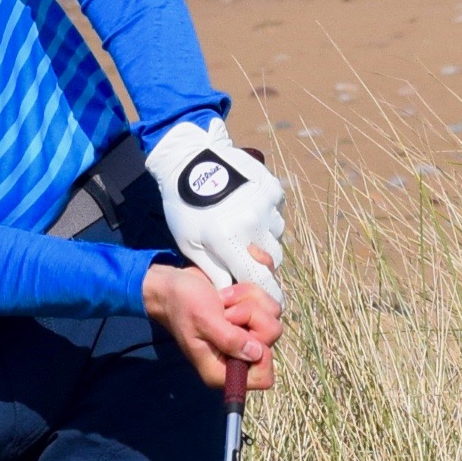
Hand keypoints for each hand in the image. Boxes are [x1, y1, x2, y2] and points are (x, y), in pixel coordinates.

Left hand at [144, 116, 287, 295]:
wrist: (189, 158)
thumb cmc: (184, 206)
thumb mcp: (190, 243)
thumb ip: (213, 271)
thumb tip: (230, 294)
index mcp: (228, 240)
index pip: (260, 279)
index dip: (268, 293)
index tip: (269, 301)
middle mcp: (252, 223)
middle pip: (273, 259)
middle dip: (262, 262)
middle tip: (244, 252)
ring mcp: (265, 204)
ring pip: (277, 235)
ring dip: (264, 237)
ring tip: (242, 224)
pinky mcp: (272, 189)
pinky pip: (277, 212)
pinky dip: (267, 215)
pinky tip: (248, 207)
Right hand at [145, 261, 281, 403]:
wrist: (173, 285)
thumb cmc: (182, 305)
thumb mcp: (203, 321)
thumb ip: (229, 339)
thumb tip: (256, 353)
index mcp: (224, 370)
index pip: (263, 377)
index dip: (262, 353)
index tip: (243, 332)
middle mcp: (239, 357)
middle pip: (272, 338)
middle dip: (251, 315)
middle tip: (225, 311)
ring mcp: (247, 335)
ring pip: (273, 316)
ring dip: (248, 300)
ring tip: (223, 301)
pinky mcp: (251, 317)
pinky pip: (268, 302)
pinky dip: (249, 292)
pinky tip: (228, 294)